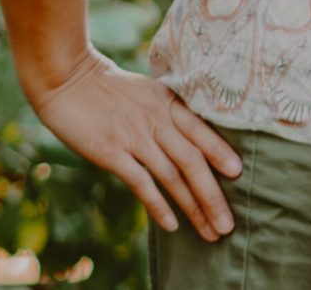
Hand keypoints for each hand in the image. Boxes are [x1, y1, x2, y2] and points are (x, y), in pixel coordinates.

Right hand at [31, 51, 242, 241]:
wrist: (69, 80)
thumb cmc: (110, 87)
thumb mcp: (149, 91)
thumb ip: (170, 111)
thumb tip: (192, 132)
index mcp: (170, 103)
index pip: (202, 131)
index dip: (221, 152)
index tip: (240, 173)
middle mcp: (158, 121)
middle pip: (193, 160)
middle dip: (213, 194)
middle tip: (228, 223)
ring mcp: (135, 138)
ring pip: (172, 176)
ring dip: (193, 206)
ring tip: (210, 231)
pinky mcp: (111, 154)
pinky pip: (141, 183)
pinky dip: (158, 205)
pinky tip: (172, 225)